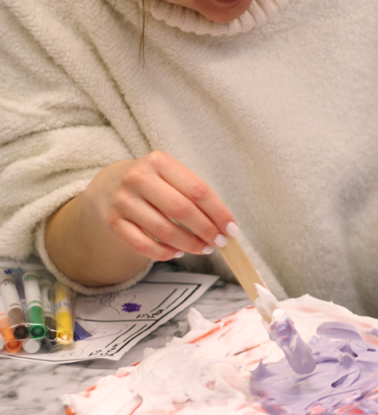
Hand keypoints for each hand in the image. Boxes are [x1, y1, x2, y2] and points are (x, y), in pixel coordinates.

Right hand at [79, 151, 235, 261]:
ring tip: (203, 249)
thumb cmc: (153, 183)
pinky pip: (143, 245)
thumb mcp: (172, 176)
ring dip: (189, 244)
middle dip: (206, 230)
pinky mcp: (113, 221)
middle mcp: (138, 178)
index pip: (198, 190)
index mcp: (159, 162)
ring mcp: (122, 200)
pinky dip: (164, 253)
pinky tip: (177, 252)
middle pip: (181, 210)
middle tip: (220, 243)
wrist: (109, 185)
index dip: (218, 212)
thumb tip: (224, 226)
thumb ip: (196, 196)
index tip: (232, 229)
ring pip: (164, 230)